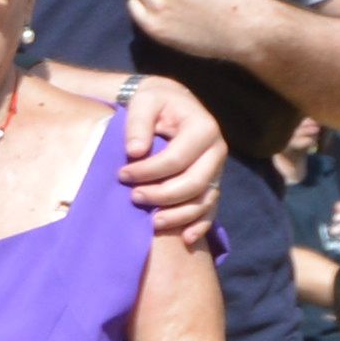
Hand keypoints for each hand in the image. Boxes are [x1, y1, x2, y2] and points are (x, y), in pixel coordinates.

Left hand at [115, 82, 227, 249]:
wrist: (171, 105)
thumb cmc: (154, 103)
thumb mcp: (144, 102)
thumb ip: (138, 123)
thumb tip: (135, 151)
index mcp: (203, 128)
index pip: (176, 159)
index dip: (148, 171)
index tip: (122, 174)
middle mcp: (217, 151)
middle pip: (194, 183)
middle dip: (162, 195)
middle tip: (133, 197)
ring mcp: (217, 171)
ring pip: (203, 201)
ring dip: (178, 215)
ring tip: (151, 222)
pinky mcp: (212, 184)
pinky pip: (211, 210)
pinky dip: (200, 225)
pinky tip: (185, 238)